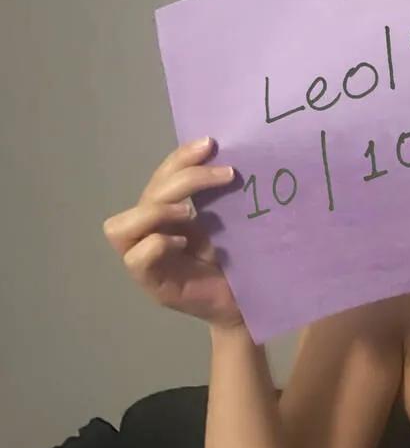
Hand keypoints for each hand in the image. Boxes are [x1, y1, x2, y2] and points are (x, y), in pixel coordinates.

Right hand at [104, 137, 242, 328]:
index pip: (161, 176)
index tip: (211, 144)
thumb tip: (227, 155)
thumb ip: (219, 195)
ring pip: (122, 226)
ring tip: (190, 213)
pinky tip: (184, 243)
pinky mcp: (154, 285)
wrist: (249, 303)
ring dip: (156, 211)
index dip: (180, 157)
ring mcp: (147, 260)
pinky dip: (157, 244)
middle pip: (147, 195)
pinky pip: (136, 258)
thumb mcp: (229, 221)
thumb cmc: (240, 262)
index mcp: (168, 213)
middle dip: (183, 178)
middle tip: (226, 175)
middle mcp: (152, 231)